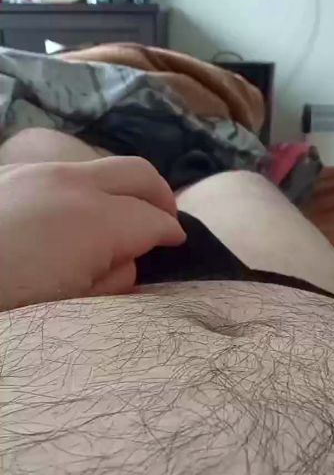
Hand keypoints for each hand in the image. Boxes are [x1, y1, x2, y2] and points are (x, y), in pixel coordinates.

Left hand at [0, 157, 185, 309]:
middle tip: (166, 220)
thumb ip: (113, 277)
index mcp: (95, 220)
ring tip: (123, 217)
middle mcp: (72, 183)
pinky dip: (87, 188)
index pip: (152, 219)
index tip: (176, 244)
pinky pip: (67, 173)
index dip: (171, 233)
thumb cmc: (11, 303)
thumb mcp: (74, 308)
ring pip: (101, 166)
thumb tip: (125, 259)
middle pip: (137, 173)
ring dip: (123, 188)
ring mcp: (38, 173)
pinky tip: (75, 214)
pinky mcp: (12, 175)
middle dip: (160, 195)